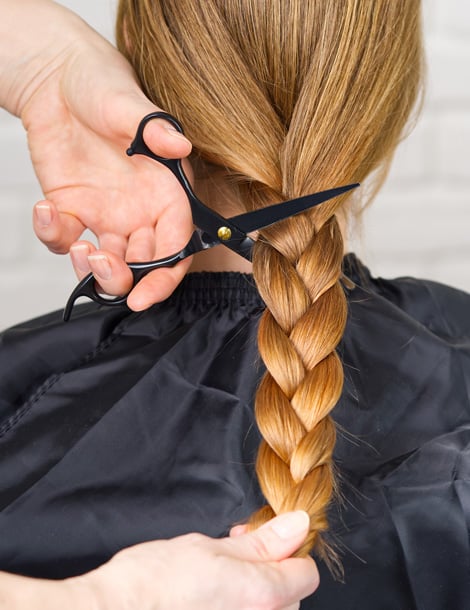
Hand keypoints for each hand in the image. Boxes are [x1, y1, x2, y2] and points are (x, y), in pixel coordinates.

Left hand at [15, 3, 192, 309]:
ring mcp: (106, 214)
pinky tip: (47, 209)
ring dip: (95, 271)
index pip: (176, 244)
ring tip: (80, 249)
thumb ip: (154, 127)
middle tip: (105, 265)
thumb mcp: (127, 103)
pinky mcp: (73, 210)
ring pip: (109, 264)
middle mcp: (141, 211)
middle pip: (145, 264)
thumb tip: (180, 143)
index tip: (146, 293)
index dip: (165, 274)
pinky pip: (65, 240)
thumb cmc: (101, 84)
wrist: (56, 78)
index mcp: (167, 191)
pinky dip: (54, 237)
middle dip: (127, 278)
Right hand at [76, 511, 318, 609]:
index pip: (306, 574)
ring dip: (250, 595)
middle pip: (289, 598)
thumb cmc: (153, 582)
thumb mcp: (210, 548)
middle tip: (232, 555)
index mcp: (263, 596)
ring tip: (214, 580)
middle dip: (268, 573)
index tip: (262, 540)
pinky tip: (205, 601)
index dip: (286, 550)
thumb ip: (260, 543)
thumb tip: (297, 526)